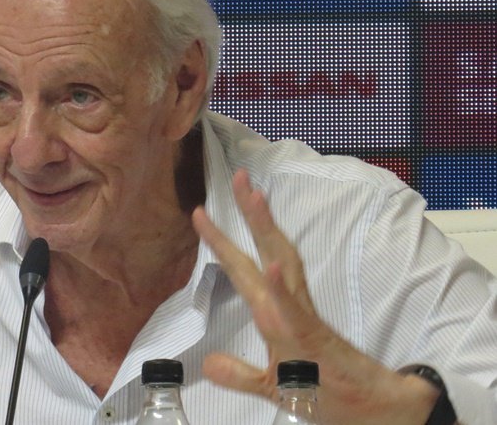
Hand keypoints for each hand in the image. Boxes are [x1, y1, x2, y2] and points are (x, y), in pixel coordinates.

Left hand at [191, 170, 438, 424]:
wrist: (376, 415)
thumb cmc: (329, 395)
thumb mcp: (273, 386)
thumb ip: (239, 374)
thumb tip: (207, 363)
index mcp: (277, 314)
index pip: (247, 269)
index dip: (224, 241)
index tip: (200, 213)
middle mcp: (289, 308)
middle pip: (267, 250)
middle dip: (249, 215)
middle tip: (236, 177)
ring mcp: (302, 320)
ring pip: (282, 265)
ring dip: (266, 231)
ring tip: (252, 197)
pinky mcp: (314, 341)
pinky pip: (295, 312)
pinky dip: (280, 289)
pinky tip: (269, 265)